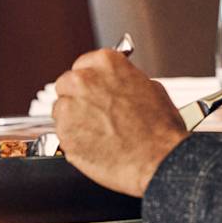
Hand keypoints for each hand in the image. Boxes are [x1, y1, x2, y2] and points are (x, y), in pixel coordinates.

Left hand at [52, 48, 188, 196]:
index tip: (94, 91)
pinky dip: (73, 139)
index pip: (83, 65)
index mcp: (105, 63)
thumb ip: (125, 80)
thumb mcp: (151, 89)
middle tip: (95, 115)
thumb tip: (118, 83)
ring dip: (74, 119)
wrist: (158, 159)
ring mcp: (70, 106)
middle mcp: (83, 80)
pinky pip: (61, 133)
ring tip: (99, 133)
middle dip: (78, 98)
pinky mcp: (63, 132)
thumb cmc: (160, 130)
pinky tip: (94, 145)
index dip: (90, 82)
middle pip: (66, 85)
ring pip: (61, 109)